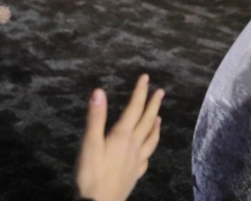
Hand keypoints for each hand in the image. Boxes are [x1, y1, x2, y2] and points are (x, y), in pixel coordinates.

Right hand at [76, 75, 162, 200]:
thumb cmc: (91, 174)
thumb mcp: (89, 144)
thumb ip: (95, 118)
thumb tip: (99, 91)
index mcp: (122, 135)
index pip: (134, 108)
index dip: (140, 92)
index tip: (146, 77)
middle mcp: (133, 145)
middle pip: (146, 121)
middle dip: (153, 104)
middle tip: (160, 91)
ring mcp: (136, 161)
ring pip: (150, 139)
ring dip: (155, 125)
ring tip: (159, 117)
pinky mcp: (135, 174)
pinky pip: (147, 157)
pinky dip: (150, 147)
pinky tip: (148, 149)